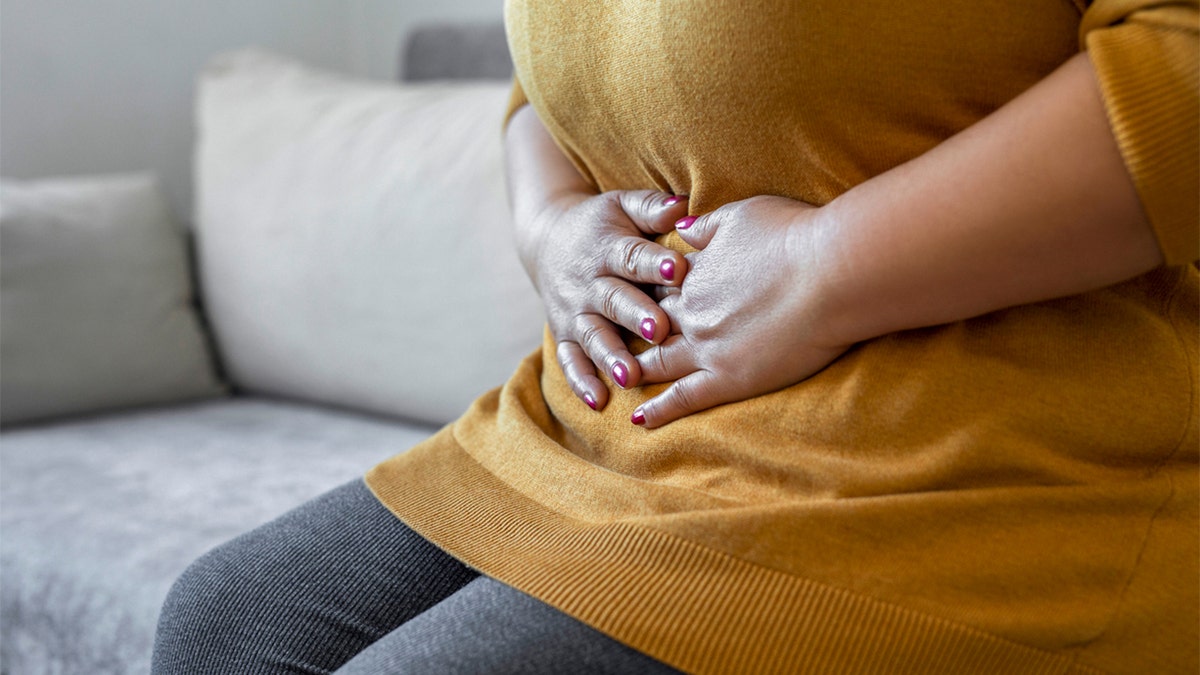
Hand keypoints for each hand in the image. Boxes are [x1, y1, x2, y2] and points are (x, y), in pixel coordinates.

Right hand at [522, 189, 690, 410]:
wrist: (548, 240)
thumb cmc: (603, 225)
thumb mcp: (622, 205)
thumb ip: (651, 208)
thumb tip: (681, 207)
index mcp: (608, 247)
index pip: (632, 256)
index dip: (654, 263)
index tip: (678, 271)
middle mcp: (589, 283)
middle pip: (612, 300)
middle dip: (634, 315)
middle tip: (658, 330)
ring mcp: (574, 312)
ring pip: (592, 335)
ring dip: (609, 356)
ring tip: (629, 376)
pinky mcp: (564, 335)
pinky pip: (570, 360)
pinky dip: (581, 381)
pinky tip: (598, 401)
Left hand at [634, 196, 851, 427]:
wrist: (832, 271)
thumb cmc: (795, 236)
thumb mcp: (742, 215)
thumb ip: (707, 227)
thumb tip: (681, 229)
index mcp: (694, 274)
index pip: (661, 287)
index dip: (650, 295)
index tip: (640, 299)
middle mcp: (691, 312)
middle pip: (651, 326)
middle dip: (634, 335)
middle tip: (615, 345)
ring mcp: (706, 348)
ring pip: (658, 364)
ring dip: (637, 372)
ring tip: (619, 382)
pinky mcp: (728, 379)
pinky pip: (683, 399)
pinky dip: (659, 410)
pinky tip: (639, 420)